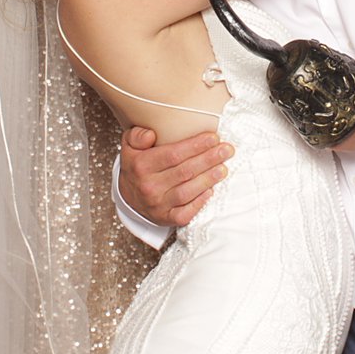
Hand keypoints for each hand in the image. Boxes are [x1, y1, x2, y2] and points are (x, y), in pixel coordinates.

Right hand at [118, 126, 232, 227]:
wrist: (128, 196)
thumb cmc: (136, 167)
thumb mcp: (129, 146)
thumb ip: (137, 136)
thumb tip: (151, 134)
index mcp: (141, 165)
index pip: (173, 154)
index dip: (195, 146)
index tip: (214, 137)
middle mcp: (149, 186)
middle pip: (184, 172)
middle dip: (209, 159)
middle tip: (227, 150)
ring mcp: (157, 205)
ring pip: (187, 192)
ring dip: (208, 179)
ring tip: (224, 168)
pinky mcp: (165, 219)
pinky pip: (185, 213)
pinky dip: (199, 202)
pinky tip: (211, 190)